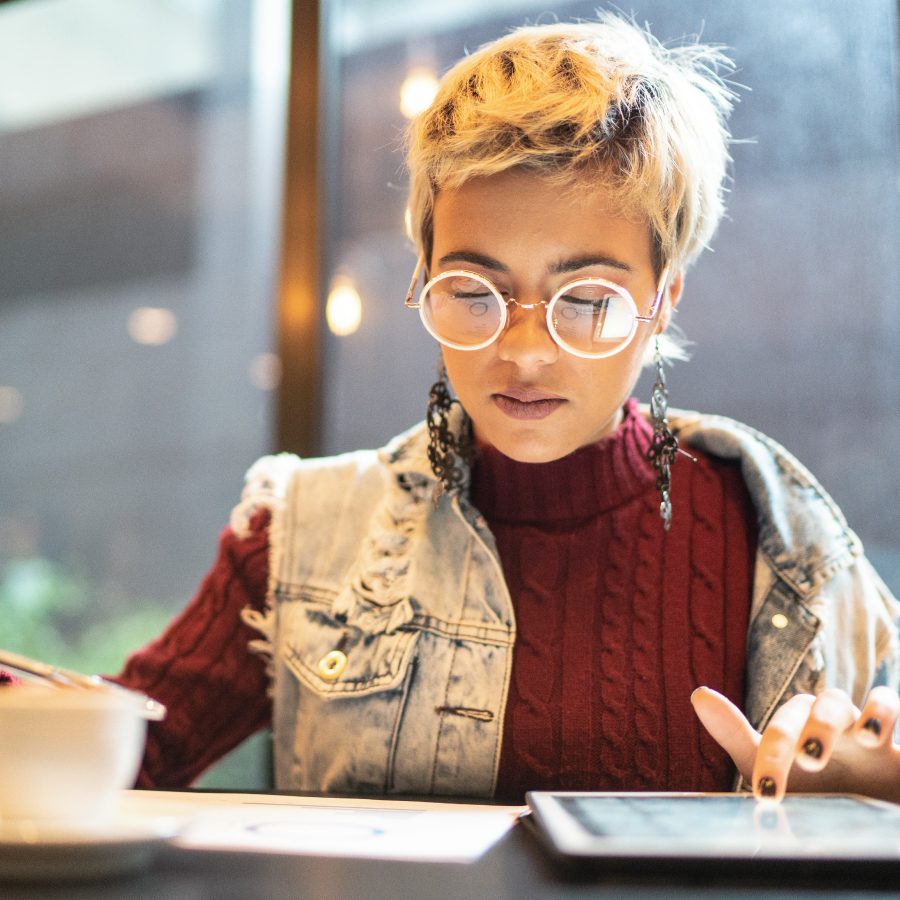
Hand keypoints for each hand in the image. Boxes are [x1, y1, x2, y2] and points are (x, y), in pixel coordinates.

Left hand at [691, 685, 899, 803]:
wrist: (864, 814)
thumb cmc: (815, 785)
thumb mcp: (769, 765)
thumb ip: (734, 733)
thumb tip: (697, 692)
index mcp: (795, 729)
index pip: (778, 729)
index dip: (771, 756)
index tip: (767, 796)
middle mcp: (823, 723)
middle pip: (805, 706)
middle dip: (795, 732)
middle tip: (800, 763)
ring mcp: (858, 729)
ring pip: (838, 700)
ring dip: (826, 720)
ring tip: (816, 753)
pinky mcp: (893, 747)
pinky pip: (887, 702)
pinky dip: (881, 710)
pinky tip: (874, 737)